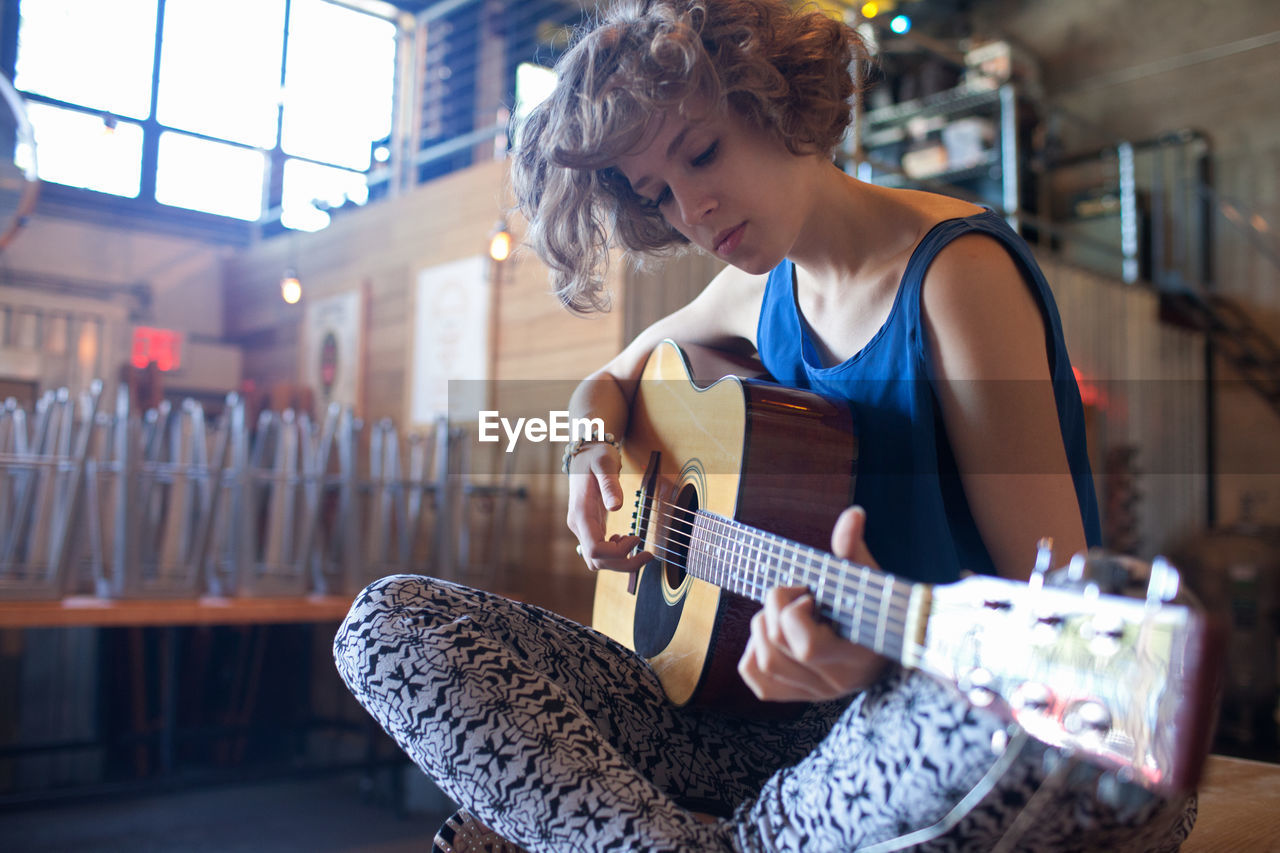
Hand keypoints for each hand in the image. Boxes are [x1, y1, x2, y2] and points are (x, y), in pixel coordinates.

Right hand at [565, 443, 650, 572]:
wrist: (586, 452)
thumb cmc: (596, 455)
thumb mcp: (604, 463)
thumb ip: (610, 484)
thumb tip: (616, 507)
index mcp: (581, 513)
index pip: (595, 549)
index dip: (617, 552)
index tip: (637, 537)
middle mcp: (578, 525)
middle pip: (596, 561)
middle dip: (624, 564)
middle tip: (649, 554)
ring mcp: (582, 528)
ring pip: (597, 561)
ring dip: (619, 561)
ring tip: (639, 545)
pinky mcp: (588, 527)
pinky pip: (599, 551)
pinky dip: (614, 553)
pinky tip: (626, 538)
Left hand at [737, 506, 890, 701]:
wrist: (897, 645)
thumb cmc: (878, 609)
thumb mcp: (869, 581)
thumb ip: (854, 550)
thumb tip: (853, 515)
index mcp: (857, 655)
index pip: (807, 647)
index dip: (795, 613)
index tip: (809, 594)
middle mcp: (834, 681)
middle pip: (777, 648)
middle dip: (775, 609)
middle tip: (797, 595)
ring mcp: (815, 692)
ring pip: (764, 662)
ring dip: (762, 627)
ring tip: (786, 613)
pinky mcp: (798, 695)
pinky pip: (758, 681)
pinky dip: (754, 653)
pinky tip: (775, 635)